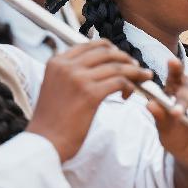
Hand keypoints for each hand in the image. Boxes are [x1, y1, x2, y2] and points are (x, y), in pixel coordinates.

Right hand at [28, 40, 152, 161]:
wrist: (44, 143)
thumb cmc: (51, 120)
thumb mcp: (54, 86)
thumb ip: (69, 73)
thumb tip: (94, 67)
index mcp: (57, 62)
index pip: (90, 45)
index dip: (110, 49)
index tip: (121, 56)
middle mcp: (67, 66)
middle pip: (106, 53)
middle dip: (125, 58)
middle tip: (136, 67)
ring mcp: (78, 79)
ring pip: (116, 66)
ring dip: (134, 71)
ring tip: (143, 78)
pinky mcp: (90, 94)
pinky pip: (119, 82)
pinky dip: (129, 86)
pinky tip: (127, 96)